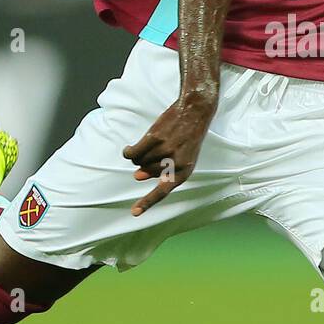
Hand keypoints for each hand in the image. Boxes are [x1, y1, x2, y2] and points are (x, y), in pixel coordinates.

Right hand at [123, 93, 216, 214]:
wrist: (195, 111)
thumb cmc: (189, 136)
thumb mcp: (183, 158)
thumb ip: (163, 170)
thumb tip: (138, 176)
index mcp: (184, 172)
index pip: (162, 191)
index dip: (147, 203)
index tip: (134, 213)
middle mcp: (174, 163)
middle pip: (146, 172)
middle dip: (144, 164)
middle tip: (155, 151)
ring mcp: (164, 151)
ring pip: (139, 162)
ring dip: (139, 155)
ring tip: (151, 145)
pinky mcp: (154, 138)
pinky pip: (133, 153)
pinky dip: (128, 152)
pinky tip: (129, 149)